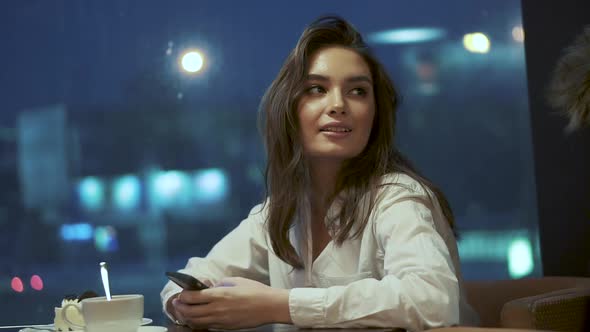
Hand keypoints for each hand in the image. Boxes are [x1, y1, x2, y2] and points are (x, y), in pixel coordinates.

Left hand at [172, 277, 290, 328]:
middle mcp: (217, 309)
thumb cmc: (255, 290)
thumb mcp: (236, 281)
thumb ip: (220, 284)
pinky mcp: (225, 328)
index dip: (183, 296)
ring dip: (186, 317)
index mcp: (219, 294)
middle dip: (180, 307)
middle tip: (177, 303)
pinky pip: (206, 327)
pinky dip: (198, 323)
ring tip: (183, 312)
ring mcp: (220, 321)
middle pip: (190, 312)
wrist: (269, 307)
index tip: (181, 293)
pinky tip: (197, 319)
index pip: (192, 297)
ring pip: (196, 322)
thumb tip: (210, 287)